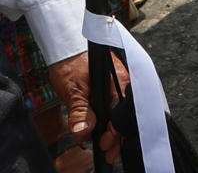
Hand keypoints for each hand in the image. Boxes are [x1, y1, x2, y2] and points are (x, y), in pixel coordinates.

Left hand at [47, 49, 126, 163]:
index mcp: (120, 82)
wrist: (67, 47)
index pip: (123, 113)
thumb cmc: (71, 65)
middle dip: (117, 136)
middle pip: (126, 114)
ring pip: (123, 111)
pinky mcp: (113, 85)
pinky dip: (112, 119)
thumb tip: (84, 132)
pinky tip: (105, 129)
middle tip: (108, 152)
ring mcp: (120, 83)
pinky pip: (118, 105)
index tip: (104, 146)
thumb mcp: (73, 90)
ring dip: (115, 129)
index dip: (114, 133)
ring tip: (107, 145)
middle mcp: (125, 83)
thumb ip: (80, 111)